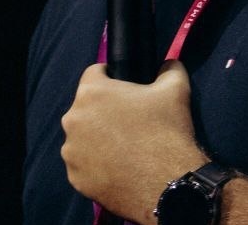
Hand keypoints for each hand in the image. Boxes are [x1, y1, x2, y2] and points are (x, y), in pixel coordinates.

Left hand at [61, 60, 208, 223]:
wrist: (167, 184)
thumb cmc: (166, 130)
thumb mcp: (175, 88)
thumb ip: (169, 68)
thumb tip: (168, 64)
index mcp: (91, 92)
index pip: (94, 73)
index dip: (111, 77)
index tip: (125, 89)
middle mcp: (73, 119)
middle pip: (86, 107)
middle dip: (103, 110)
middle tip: (128, 120)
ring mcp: (71, 152)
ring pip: (82, 136)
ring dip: (96, 137)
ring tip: (122, 147)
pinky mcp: (75, 179)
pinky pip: (83, 164)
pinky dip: (95, 164)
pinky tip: (117, 167)